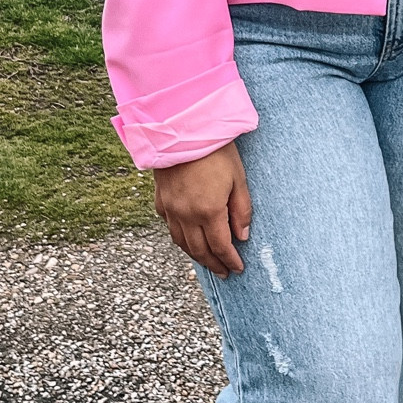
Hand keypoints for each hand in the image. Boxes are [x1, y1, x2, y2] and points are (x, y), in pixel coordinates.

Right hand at [153, 143, 251, 276]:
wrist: (182, 129)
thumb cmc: (216, 151)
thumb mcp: (238, 179)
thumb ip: (241, 210)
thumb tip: (243, 236)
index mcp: (208, 211)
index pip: (221, 246)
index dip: (230, 260)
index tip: (238, 269)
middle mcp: (186, 215)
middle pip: (199, 250)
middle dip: (213, 264)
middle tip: (224, 273)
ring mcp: (170, 209)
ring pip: (181, 242)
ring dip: (196, 255)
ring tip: (208, 261)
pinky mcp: (160, 199)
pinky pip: (169, 226)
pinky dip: (180, 237)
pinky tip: (187, 237)